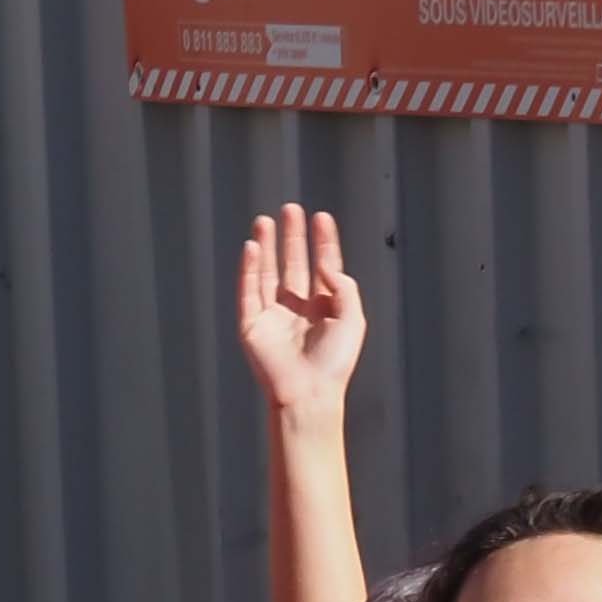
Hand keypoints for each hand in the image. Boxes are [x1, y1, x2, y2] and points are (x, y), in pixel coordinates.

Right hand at [234, 205, 365, 429]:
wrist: (308, 393)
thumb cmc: (335, 362)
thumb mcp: (352, 318)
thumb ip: (342, 285)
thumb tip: (324, 264)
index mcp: (324, 307)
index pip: (322, 265)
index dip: (322, 241)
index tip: (321, 217)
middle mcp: (297, 308)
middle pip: (292, 264)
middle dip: (292, 237)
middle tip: (291, 209)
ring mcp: (273, 316)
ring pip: (268, 273)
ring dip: (267, 247)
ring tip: (266, 221)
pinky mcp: (251, 326)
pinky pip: (248, 291)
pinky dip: (249, 269)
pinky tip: (253, 247)